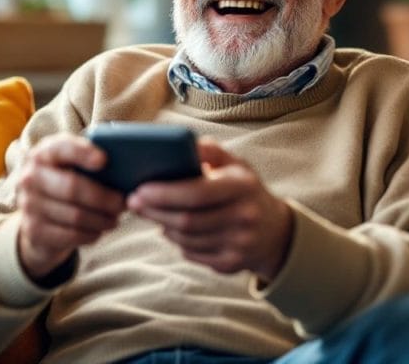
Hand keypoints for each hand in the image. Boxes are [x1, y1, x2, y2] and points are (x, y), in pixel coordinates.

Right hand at [15, 133, 125, 281]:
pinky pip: (71, 235)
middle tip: (122, 203)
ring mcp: (28, 205)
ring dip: (102, 220)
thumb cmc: (66, 182)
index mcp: (44, 153)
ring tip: (115, 218)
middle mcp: (30, 176)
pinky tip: (99, 230)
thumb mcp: (73, 166)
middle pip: (72, 187)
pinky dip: (91, 234)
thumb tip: (128, 170)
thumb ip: (91, 162)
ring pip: (75, 216)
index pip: (62, 147)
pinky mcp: (33, 231)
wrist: (36, 215)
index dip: (83, 153)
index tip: (104, 160)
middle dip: (103, 198)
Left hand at [126, 138, 293, 282]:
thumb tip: (183, 143)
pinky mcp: (231, 264)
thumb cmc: (244, 190)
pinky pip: (193, 254)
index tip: (140, 189)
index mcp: (243, 187)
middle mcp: (244, 217)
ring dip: (162, 226)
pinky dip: (176, 242)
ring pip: (186, 240)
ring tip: (150, 213)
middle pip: (187, 220)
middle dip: (155, 212)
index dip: (165, 193)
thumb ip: (211, 151)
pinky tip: (169, 229)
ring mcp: (239, 244)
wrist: (274, 231)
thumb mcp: (236, 165)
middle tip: (134, 202)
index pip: (198, 193)